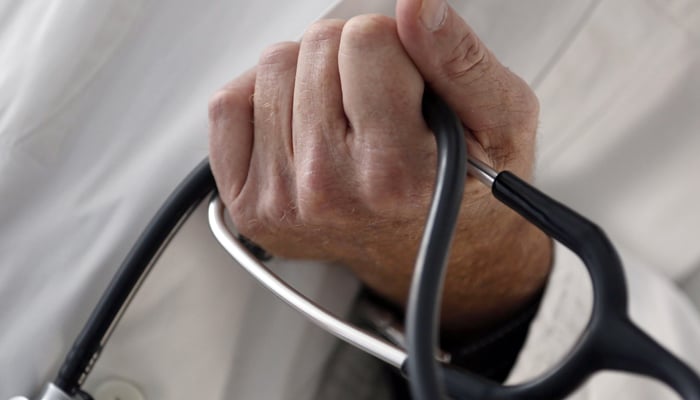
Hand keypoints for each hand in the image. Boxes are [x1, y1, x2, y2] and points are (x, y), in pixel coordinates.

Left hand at [209, 0, 550, 333]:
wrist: (437, 253)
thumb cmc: (465, 188)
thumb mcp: (500, 121)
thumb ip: (461, 59)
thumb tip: (417, 5)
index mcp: (395, 174)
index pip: (366, 37)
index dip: (395, 48)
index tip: (408, 85)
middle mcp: (330, 192)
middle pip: (317, 46)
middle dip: (353, 60)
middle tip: (379, 105)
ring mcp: (281, 200)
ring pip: (274, 66)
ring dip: (312, 78)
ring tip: (347, 120)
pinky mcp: (249, 203)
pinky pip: (230, 105)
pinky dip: (266, 102)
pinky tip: (304, 129)